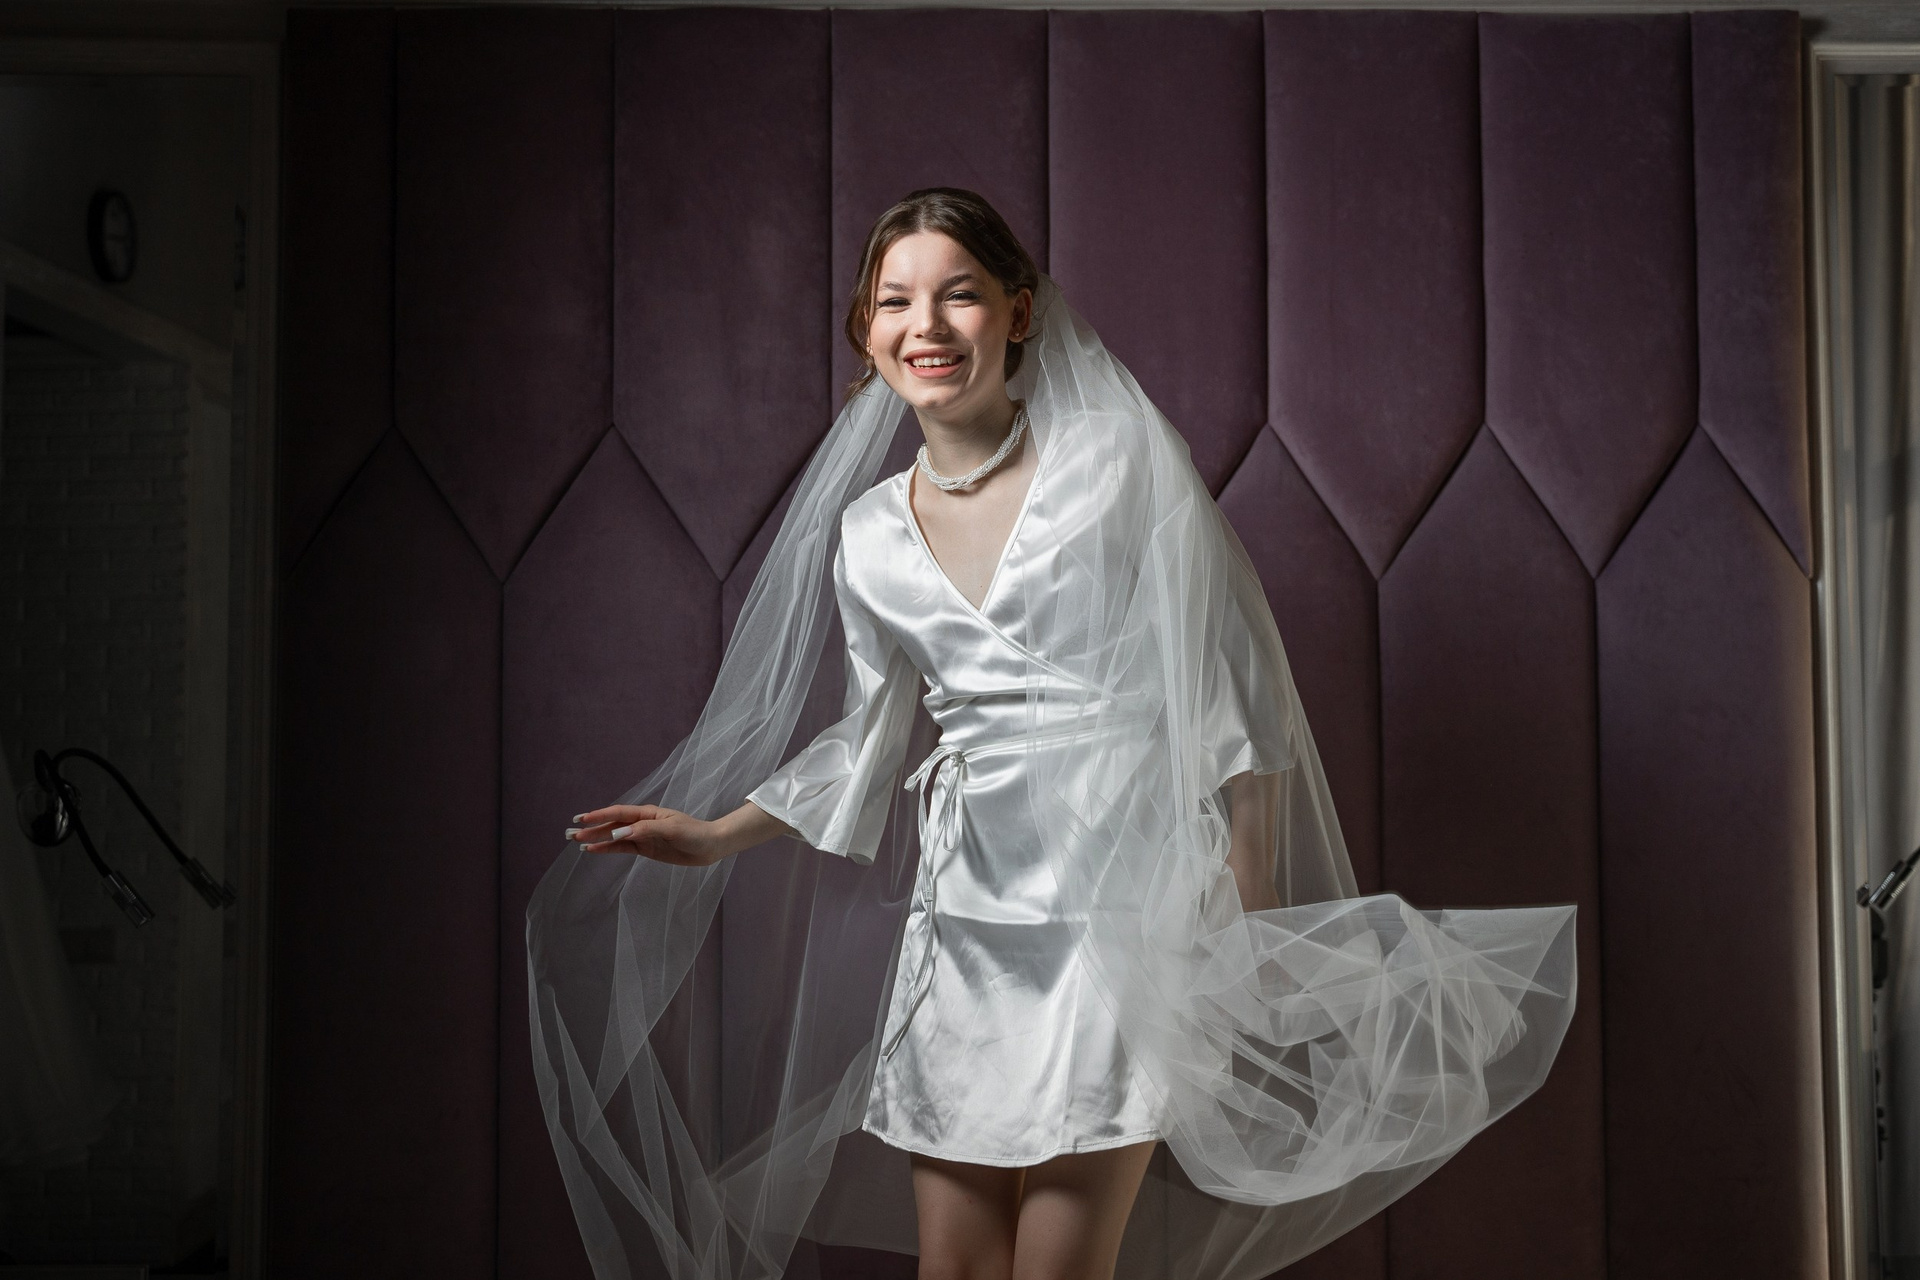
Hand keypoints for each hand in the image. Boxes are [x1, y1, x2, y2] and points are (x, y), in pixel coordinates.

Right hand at [567, 804, 725, 866]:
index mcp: (648, 813)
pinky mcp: (645, 848)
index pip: (619, 814)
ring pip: (614, 837)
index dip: (600, 816)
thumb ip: (645, 831)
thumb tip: (620, 834)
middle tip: (570, 833)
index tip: (582, 819)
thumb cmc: (694, 833)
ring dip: (596, 839)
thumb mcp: (672, 830)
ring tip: (577, 843)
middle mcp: (641, 822)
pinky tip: (594, 851)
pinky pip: (622, 848)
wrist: (710, 846)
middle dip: (592, 829)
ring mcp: (642, 836)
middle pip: (612, 825)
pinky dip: (607, 849)